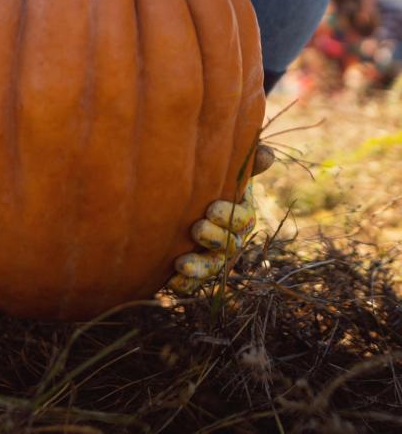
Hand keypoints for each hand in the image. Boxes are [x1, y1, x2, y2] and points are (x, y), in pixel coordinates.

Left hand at [167, 143, 274, 293]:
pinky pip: (194, 283)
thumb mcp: (225, 168)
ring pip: (213, 267)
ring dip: (199, 268)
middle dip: (214, 239)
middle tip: (196, 229)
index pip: (243, 220)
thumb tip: (267, 155)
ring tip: (181, 264)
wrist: (177, 200)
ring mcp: (213, 256)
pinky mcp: (194, 269)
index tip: (211, 208)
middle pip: (229, 246)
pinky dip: (185, 284)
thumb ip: (245, 163)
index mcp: (240, 215)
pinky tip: (172, 281)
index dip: (230, 216)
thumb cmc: (208, 178)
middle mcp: (231, 239)